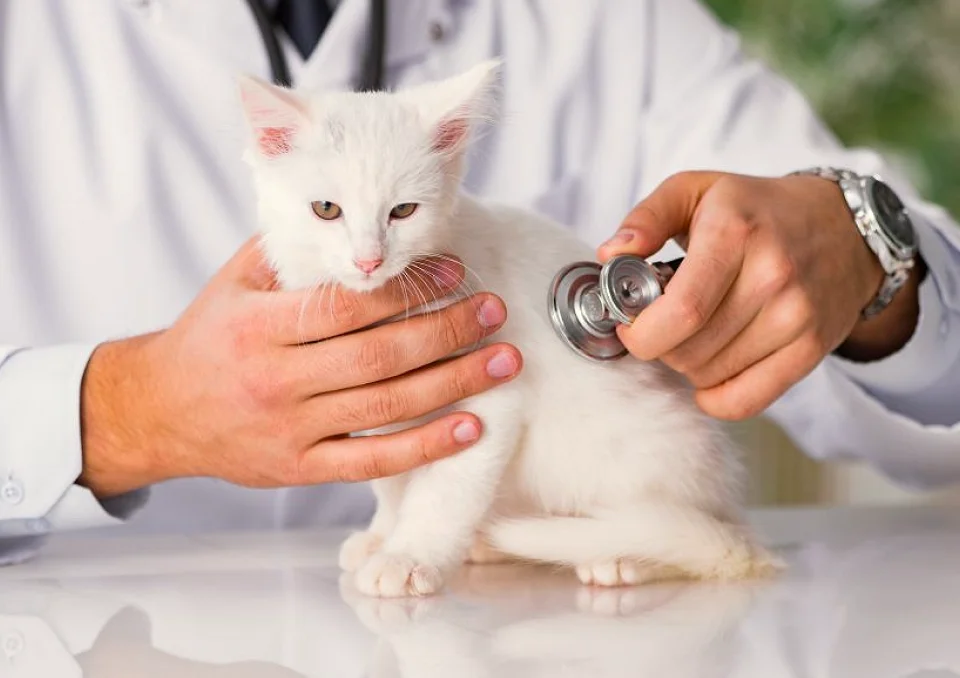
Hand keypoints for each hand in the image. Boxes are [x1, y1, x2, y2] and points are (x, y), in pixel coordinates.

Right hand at [79, 237, 521, 496]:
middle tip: (494, 311)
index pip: (348, 306)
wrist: (160, 411)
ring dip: (454, 382)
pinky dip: (425, 447)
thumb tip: (357, 221)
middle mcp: (276, 380)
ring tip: (503, 361)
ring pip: (386, 407)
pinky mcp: (301, 468)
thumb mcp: (234, 283)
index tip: (455, 270)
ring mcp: (291, 429)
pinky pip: (372, 461)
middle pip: (380, 356)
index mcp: (259, 327)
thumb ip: (291, 253)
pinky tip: (469, 428)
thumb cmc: (208, 338)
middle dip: (447, 331)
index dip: (408, 290)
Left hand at [598, 171, 920, 420]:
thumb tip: (610, 256)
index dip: (641, 331)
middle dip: (658, 345)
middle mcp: (773, 276)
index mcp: (735, 233)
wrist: (845, 227)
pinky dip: (715, 397)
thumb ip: (646, 217)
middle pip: (689, 349)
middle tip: (661, 323)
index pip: (681, 311)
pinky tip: (709, 371)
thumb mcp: (696, 189)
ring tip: (693, 332)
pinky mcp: (811, 349)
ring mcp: (797, 317)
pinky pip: (746, 401)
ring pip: (710, 375)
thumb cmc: (756, 209)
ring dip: (686, 364)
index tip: (629, 324)